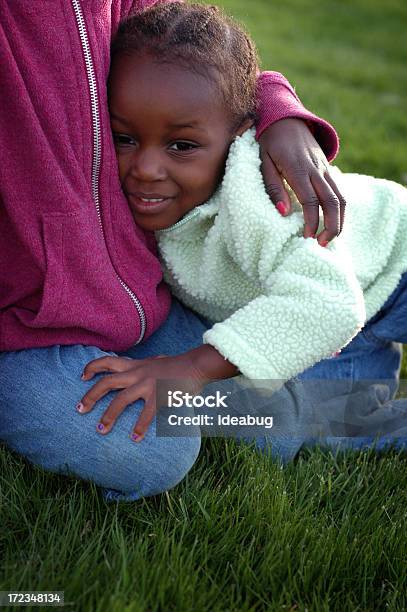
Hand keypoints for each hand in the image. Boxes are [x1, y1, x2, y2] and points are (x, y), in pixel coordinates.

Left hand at [76, 346, 237, 441]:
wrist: (197, 365)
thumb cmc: (178, 365)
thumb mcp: (156, 362)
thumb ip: (144, 367)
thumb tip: (138, 370)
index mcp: (136, 365)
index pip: (108, 361)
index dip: (92, 367)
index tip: (82, 376)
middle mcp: (138, 373)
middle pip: (106, 382)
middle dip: (90, 396)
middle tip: (80, 409)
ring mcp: (147, 384)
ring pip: (120, 400)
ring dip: (108, 416)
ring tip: (100, 430)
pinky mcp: (159, 396)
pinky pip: (146, 414)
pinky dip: (139, 427)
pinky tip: (134, 438)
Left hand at [259, 118, 345, 244]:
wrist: (284, 118)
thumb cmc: (269, 143)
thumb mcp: (263, 162)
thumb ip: (273, 187)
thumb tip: (283, 212)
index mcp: (298, 168)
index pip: (311, 200)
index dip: (312, 221)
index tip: (306, 237)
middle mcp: (316, 169)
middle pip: (332, 201)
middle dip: (331, 226)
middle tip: (321, 245)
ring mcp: (325, 168)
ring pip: (340, 197)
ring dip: (339, 220)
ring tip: (329, 239)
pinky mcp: (328, 168)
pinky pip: (339, 191)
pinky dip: (339, 210)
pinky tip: (332, 223)